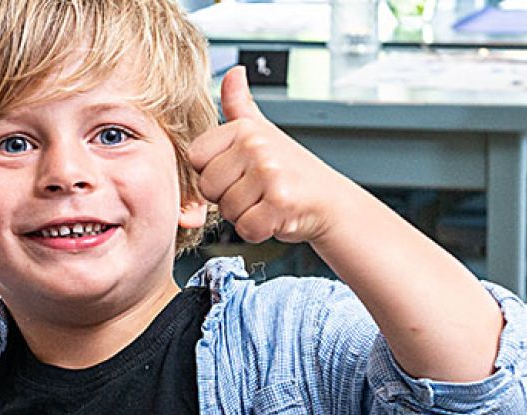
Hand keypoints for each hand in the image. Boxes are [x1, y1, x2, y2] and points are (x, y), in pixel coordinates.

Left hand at [187, 66, 351, 244]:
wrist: (330, 201)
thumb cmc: (291, 170)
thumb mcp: (262, 130)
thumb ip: (239, 104)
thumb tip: (233, 72)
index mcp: (244, 128)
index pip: (195, 158)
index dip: (213, 173)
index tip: (238, 172)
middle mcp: (256, 146)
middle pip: (207, 187)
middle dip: (227, 197)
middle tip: (255, 191)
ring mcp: (269, 173)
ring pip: (226, 210)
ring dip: (244, 215)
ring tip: (267, 202)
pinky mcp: (280, 202)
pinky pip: (246, 228)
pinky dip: (258, 230)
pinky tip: (275, 216)